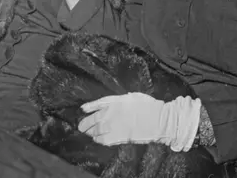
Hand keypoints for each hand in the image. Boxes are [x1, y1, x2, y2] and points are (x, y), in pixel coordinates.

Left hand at [78, 93, 200, 151]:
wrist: (156, 119)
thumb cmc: (147, 106)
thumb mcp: (132, 97)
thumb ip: (121, 100)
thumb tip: (115, 103)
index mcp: (115, 101)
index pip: (97, 104)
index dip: (89, 107)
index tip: (82, 109)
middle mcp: (110, 113)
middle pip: (93, 119)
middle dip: (85, 123)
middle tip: (81, 126)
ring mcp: (112, 126)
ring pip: (96, 130)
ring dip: (90, 132)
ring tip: (87, 133)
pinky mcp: (117, 137)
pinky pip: (103, 140)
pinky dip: (98, 140)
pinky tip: (97, 139)